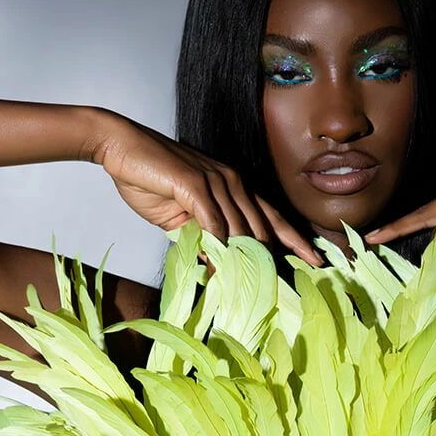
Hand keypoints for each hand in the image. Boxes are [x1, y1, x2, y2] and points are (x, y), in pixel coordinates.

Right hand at [91, 113, 323, 266]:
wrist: (121, 147)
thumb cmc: (152, 179)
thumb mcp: (182, 217)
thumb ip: (203, 238)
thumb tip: (219, 266)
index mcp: (234, 187)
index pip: (272, 217)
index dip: (295, 239)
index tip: (314, 259)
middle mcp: (232, 181)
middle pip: (262, 228)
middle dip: (271, 260)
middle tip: (280, 289)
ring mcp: (216, 180)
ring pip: (241, 229)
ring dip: (244, 260)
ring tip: (248, 288)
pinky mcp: (195, 184)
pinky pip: (214, 222)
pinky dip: (219, 247)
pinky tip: (221, 267)